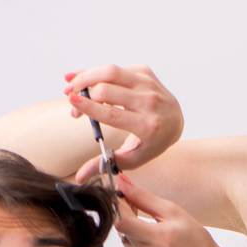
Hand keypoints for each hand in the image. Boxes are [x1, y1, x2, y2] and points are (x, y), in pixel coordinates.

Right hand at [62, 63, 183, 176]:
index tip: (71, 101)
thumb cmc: (150, 143)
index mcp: (148, 126)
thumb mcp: (132, 158)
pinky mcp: (146, 72)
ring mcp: (149, 85)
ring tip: (71, 86)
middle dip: (83, 95)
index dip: (90, 106)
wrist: (175, 123)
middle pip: (108, 90)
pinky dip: (96, 71)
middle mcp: (151, 103)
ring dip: (86, 77)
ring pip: (111, 72)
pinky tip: (84, 79)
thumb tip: (78, 178)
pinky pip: (116, 69)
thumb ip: (105, 164)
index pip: (113, 114)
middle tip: (72, 106)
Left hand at [109, 175, 230, 246]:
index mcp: (158, 238)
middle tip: (139, 206)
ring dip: (131, 227)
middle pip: (121, 227)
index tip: (123, 194)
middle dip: (125, 213)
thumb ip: (144, 198)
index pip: (123, 220)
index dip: (119, 204)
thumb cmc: (195, 241)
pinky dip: (135, 240)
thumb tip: (122, 182)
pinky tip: (152, 242)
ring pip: (123, 237)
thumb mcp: (174, 213)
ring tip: (151, 227)